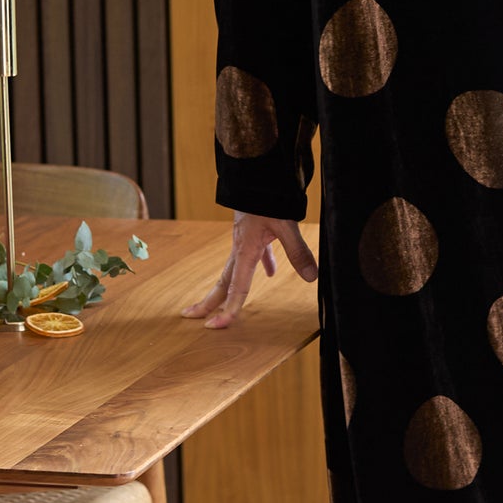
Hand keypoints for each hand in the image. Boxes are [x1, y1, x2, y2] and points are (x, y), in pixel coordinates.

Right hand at [181, 210, 317, 328]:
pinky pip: (253, 256)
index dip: (228, 310)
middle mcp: (239, 250)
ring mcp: (243, 242)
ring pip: (233, 271)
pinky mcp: (251, 233)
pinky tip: (270, 272)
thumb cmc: (268, 199)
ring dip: (227, 289)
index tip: (216, 327)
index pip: (236, 288)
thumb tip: (311, 278)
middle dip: (208, 302)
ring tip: (221, 303)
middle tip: (191, 317)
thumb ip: (298, 252)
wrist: (258, 174)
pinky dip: (260, 266)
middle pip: (222, 282)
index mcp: (245, 252)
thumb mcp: (286, 225)